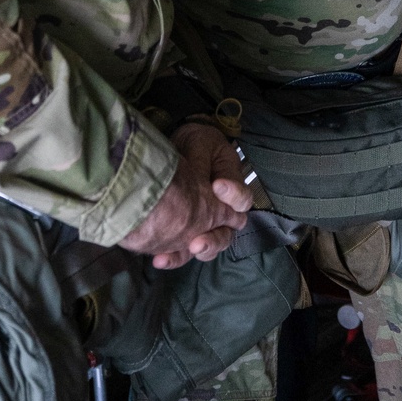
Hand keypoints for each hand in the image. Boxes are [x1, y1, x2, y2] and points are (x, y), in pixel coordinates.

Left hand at [120, 123, 252, 269]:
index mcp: (232, 185)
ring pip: (207, 246)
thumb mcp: (201, 143)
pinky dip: (173, 255)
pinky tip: (159, 258)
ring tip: (171, 256)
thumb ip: (202, 161)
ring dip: (191, 254)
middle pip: (228, 233)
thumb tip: (203, 182)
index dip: (233, 196)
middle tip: (196, 243)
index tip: (217, 186)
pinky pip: (184, 249)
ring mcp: (205, 221)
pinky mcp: (185, 228)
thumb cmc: (194, 142)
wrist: (175, 145)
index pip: (242, 199)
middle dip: (213, 240)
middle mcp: (223, 209)